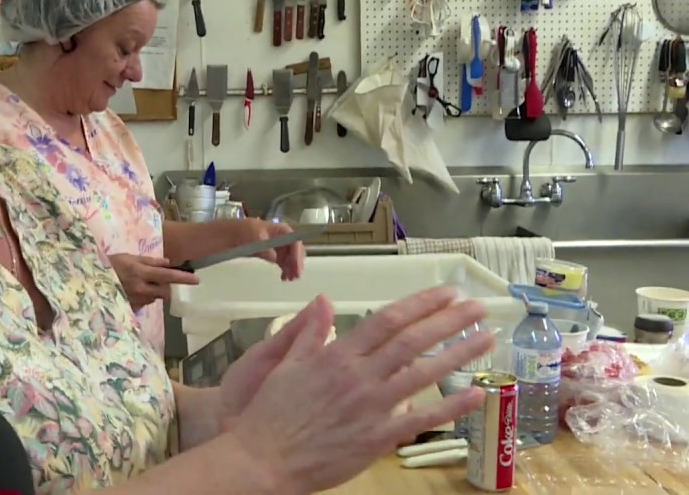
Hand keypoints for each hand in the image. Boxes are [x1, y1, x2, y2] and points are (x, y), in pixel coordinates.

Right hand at [108, 253, 198, 308]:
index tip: (196, 280)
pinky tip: (133, 291)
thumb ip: (150, 261)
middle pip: (164, 291)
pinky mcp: (130, 307)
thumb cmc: (110, 264)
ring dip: (154, 292)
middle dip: (166, 286)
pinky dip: (143, 297)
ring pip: (154, 298)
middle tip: (158, 280)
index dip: (183, 278)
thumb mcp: (130, 257)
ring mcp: (135, 299)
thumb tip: (168, 263)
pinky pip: (144, 303)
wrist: (90, 279)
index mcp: (141, 272)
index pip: (167, 276)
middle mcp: (140, 287)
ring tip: (141, 284)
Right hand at [224, 286, 493, 494]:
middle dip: (448, 320)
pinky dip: (450, 406)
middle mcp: (359, 376)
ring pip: (423, 373)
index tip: (445, 292)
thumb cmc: (270, 413)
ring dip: (458, 353)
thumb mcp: (283, 364)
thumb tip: (322, 300)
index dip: (420, 303)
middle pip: (412, 340)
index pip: (387, 320)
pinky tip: (475, 393)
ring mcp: (371, 407)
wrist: (263, 458)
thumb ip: (308, 332)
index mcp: (336, 355)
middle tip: (477, 306)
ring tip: (486, 338)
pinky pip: (421, 419)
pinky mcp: (378, 438)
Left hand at [237, 218, 304, 280]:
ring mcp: (280, 247)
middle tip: (295, 276)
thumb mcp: (255, 237)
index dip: (297, 255)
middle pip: (296, 251)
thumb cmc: (246, 231)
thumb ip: (265, 248)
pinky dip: (286, 270)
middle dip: (297, 263)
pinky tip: (284, 277)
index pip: (295, 242)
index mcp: (282, 230)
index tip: (295, 267)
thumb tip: (274, 258)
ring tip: (290, 279)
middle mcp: (284, 239)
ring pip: (292, 258)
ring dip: (292, 268)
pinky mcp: (274, 254)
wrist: (235, 234)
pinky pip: (284, 263)